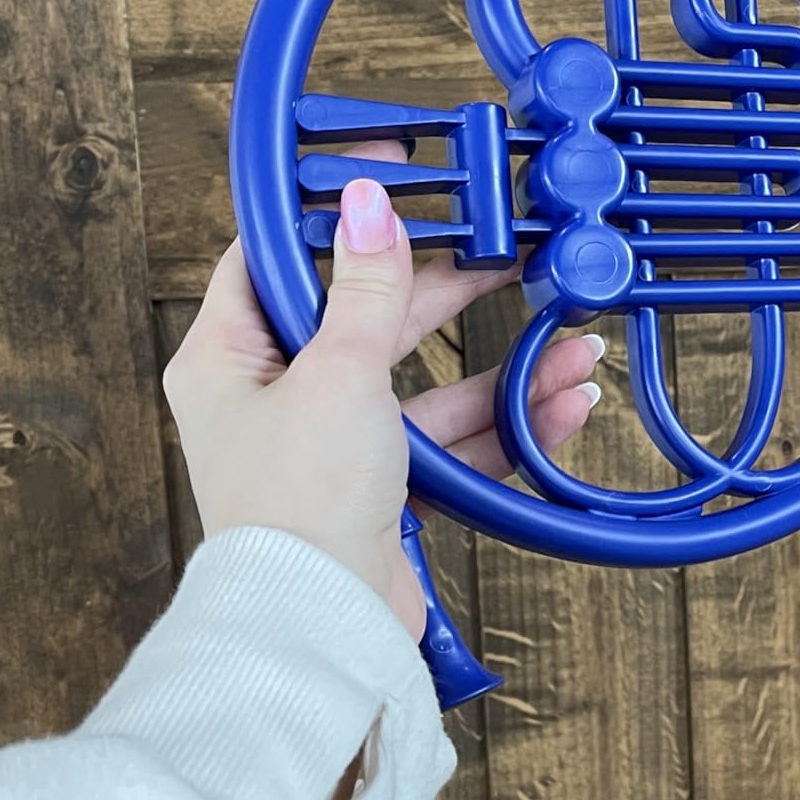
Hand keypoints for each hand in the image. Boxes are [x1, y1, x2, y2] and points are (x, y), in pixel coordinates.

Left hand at [164, 164, 600, 640]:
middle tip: (503, 252)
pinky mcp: (380, 493)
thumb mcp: (337, 371)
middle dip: (444, 291)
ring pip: (425, 385)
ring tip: (571, 341)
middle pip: (367, 319)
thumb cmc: (297, 503)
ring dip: (498, 369)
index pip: (275, 258)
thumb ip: (365, 289)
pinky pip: (451, 444)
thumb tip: (367, 206)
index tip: (388, 174)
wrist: (321, 625)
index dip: (331, 213)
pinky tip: (563, 403)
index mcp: (229, 359)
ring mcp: (332, 449)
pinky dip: (505, 426)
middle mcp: (275, 400)